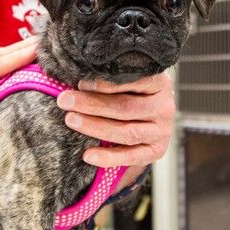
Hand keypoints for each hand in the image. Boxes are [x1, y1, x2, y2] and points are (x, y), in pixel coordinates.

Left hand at [56, 72, 174, 167]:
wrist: (149, 117)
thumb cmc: (130, 92)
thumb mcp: (127, 78)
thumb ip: (109, 75)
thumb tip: (76, 71)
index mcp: (159, 83)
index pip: (133, 81)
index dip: (105, 83)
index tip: (80, 82)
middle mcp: (164, 107)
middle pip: (125, 107)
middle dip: (92, 104)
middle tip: (65, 100)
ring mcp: (162, 131)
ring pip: (126, 132)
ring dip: (95, 127)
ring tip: (71, 120)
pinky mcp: (156, 151)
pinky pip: (131, 156)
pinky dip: (108, 157)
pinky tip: (87, 155)